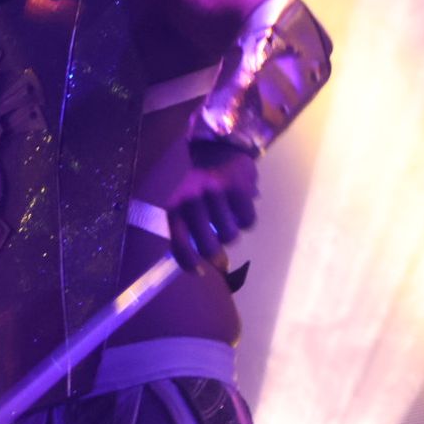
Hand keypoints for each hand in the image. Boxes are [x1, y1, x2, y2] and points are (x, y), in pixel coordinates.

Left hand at [166, 141, 258, 270]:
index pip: (179, 244)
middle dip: (216, 252)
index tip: (198, 271)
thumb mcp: (184, 206)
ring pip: (230, 236)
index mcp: (175, 207)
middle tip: (218, 243)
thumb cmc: (199, 187)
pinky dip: (246, 219)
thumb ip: (188, 231)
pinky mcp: (237, 188)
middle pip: (208, 247)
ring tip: (227, 217)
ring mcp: (215, 193)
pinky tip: (239, 207)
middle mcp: (192, 200)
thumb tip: (202, 264)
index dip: (188, 263)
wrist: (217, 151)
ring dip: (232, 232)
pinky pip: (248, 221)